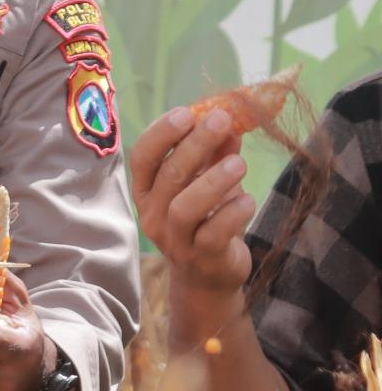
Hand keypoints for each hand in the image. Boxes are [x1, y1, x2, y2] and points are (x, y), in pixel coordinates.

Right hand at [130, 109, 257, 342]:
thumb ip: (216, 154)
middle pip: (168, 176)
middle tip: (222, 120)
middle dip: (194, 145)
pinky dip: (232, 213)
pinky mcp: (201, 258)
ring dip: (213, 180)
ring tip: (239, 163)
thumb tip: (232, 120)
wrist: (209, 277)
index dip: (161, 134)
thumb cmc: (206, 220)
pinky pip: (213, 233)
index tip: (187, 113)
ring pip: (185, 207)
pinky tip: (247, 200)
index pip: (143, 158)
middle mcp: (153, 214)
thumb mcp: (209, 183)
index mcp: (148, 191)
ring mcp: (175, 239)